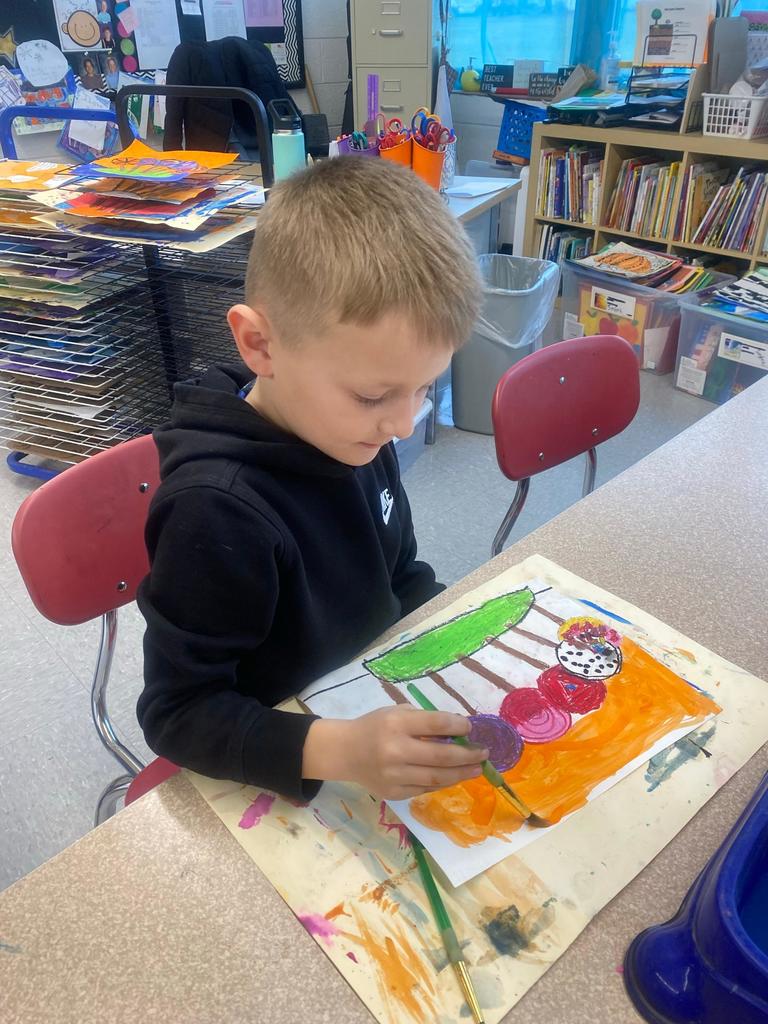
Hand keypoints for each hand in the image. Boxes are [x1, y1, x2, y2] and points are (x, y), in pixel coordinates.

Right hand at [302, 706, 488, 799]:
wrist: (345, 752)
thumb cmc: (375, 727)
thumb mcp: (397, 713)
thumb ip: (425, 721)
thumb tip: (459, 731)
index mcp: (396, 724)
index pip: (435, 724)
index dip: (458, 725)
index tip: (471, 727)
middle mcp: (395, 750)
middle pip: (441, 756)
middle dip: (467, 755)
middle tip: (484, 753)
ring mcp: (394, 775)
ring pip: (436, 778)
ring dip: (461, 773)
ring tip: (477, 769)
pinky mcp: (394, 793)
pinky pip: (425, 789)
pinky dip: (442, 782)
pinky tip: (453, 776)